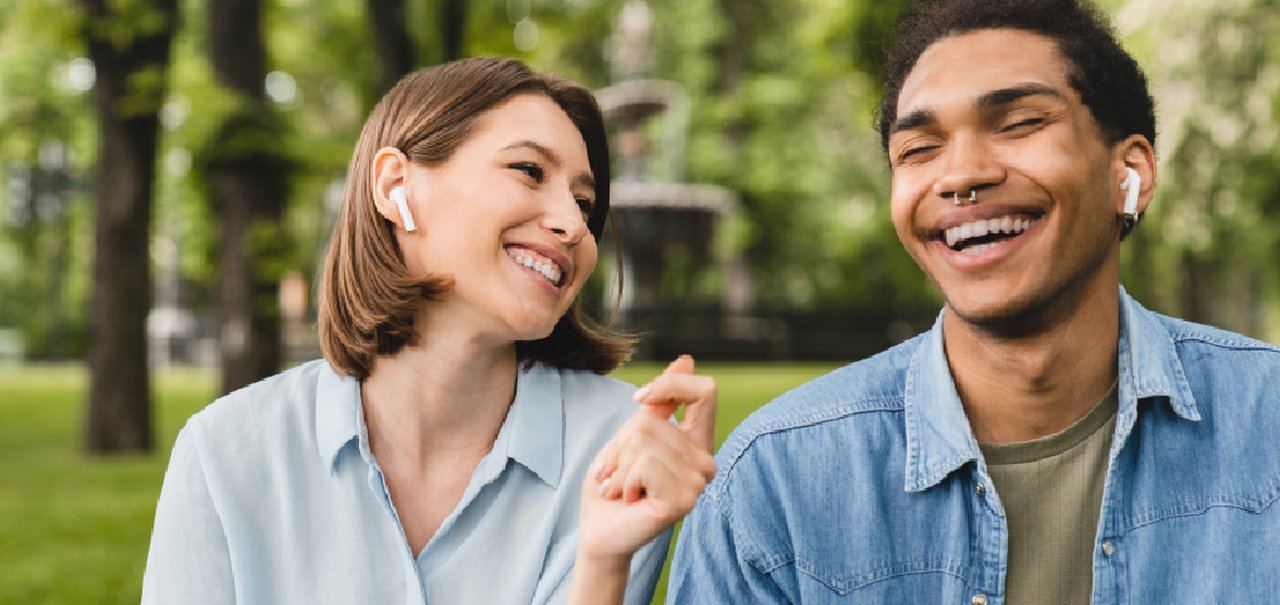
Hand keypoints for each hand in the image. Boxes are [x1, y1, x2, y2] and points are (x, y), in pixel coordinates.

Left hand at [577, 355, 717, 564]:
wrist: (599, 533)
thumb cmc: (613, 484)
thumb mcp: (631, 435)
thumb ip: (660, 403)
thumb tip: (686, 360)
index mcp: (697, 442)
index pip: (705, 391)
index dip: (669, 385)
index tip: (638, 400)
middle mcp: (706, 461)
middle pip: (653, 416)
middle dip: (620, 442)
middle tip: (617, 472)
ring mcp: (698, 483)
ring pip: (644, 438)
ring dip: (618, 464)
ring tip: (621, 487)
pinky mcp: (683, 502)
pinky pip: (644, 464)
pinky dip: (623, 479)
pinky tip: (629, 499)